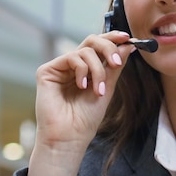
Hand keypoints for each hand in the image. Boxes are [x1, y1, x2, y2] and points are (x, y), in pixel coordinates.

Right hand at [27, 31, 132, 175]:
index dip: (112, 38)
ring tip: (98, 90)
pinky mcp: (47, 71)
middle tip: (116, 62)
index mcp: (87, 69)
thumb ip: (114, 67)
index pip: (99, 46)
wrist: (70, 137)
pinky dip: (83, 70)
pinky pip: (72, 57)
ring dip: (97, 69)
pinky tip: (82, 86)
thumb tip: (127, 45)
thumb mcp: (107, 88)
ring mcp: (60, 67)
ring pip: (85, 50)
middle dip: (108, 47)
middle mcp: (73, 66)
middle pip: (91, 41)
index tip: (128, 38)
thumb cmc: (86, 118)